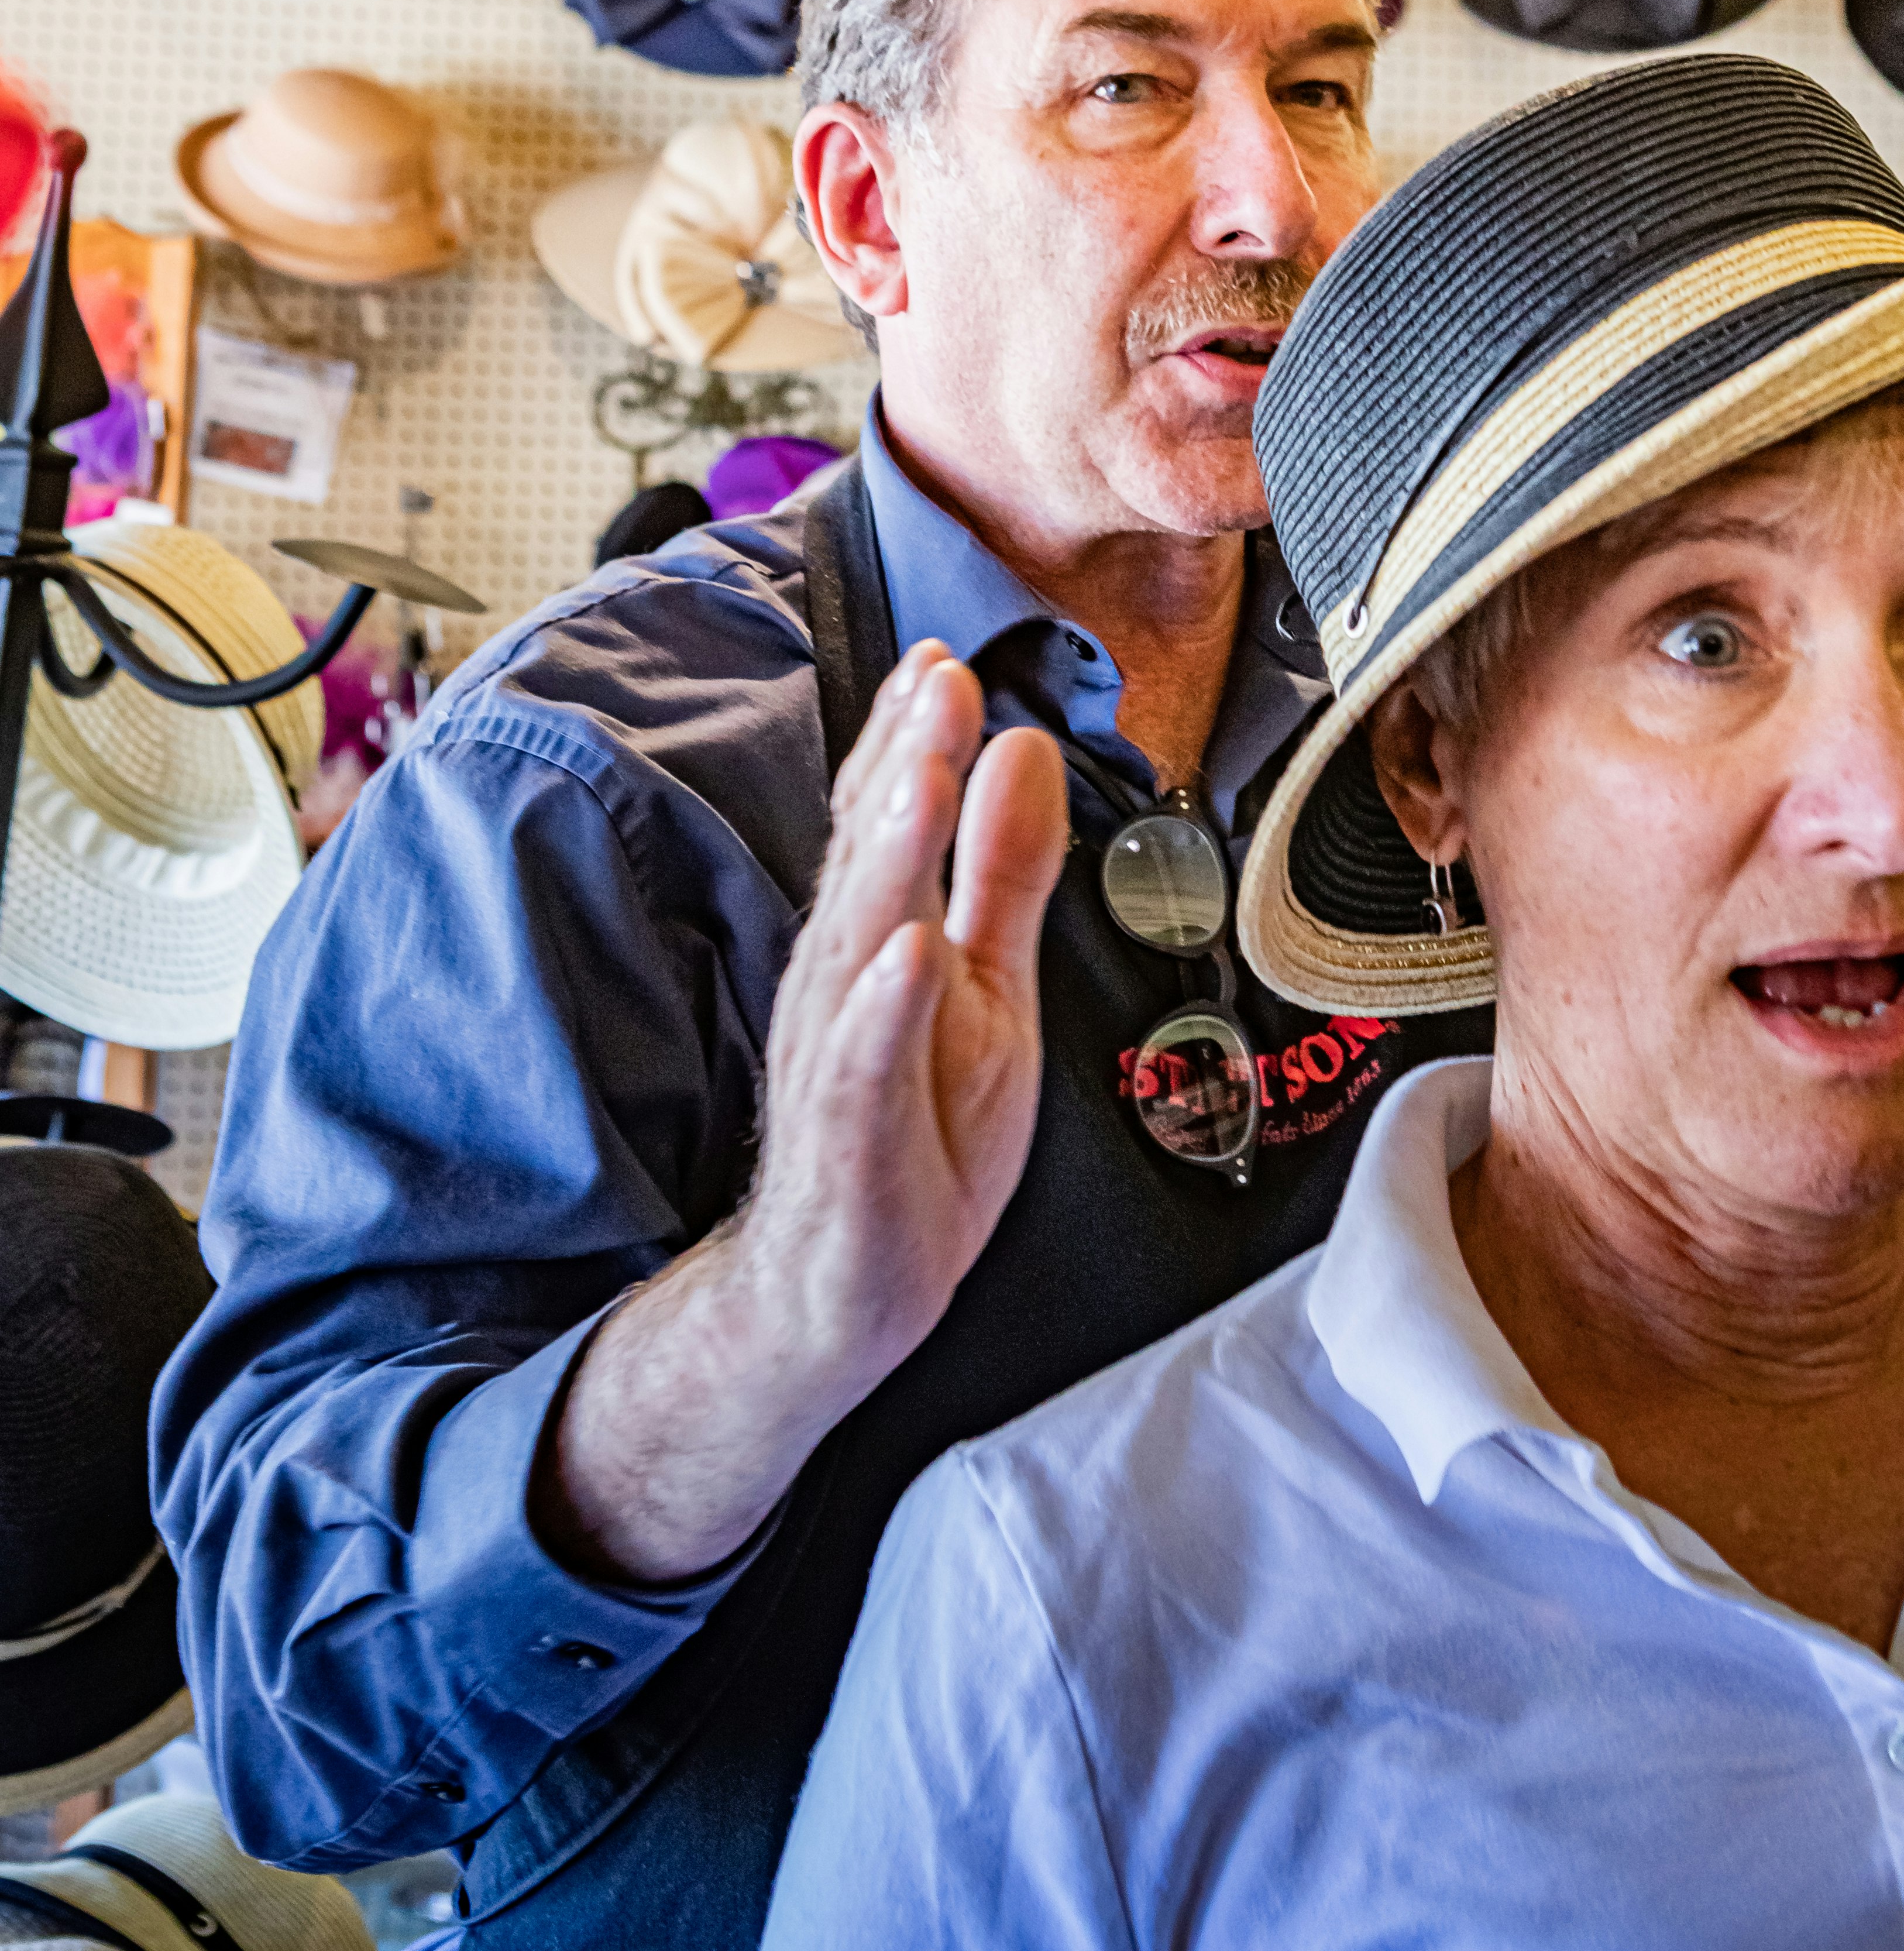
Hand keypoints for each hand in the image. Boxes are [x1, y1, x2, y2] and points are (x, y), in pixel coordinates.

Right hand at [539, 643, 1066, 1584]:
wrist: (834, 1299)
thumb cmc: (916, 1136)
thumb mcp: (990, 991)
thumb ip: (1004, 872)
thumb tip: (1022, 748)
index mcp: (877, 942)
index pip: (887, 821)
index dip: (913, 735)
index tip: (945, 651)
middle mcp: (843, 990)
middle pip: (871, 862)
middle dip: (903, 765)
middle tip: (939, 679)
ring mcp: (838, 1067)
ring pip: (860, 947)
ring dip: (889, 858)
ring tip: (924, 777)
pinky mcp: (848, 1150)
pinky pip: (862, 1073)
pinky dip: (885, 1012)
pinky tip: (909, 957)